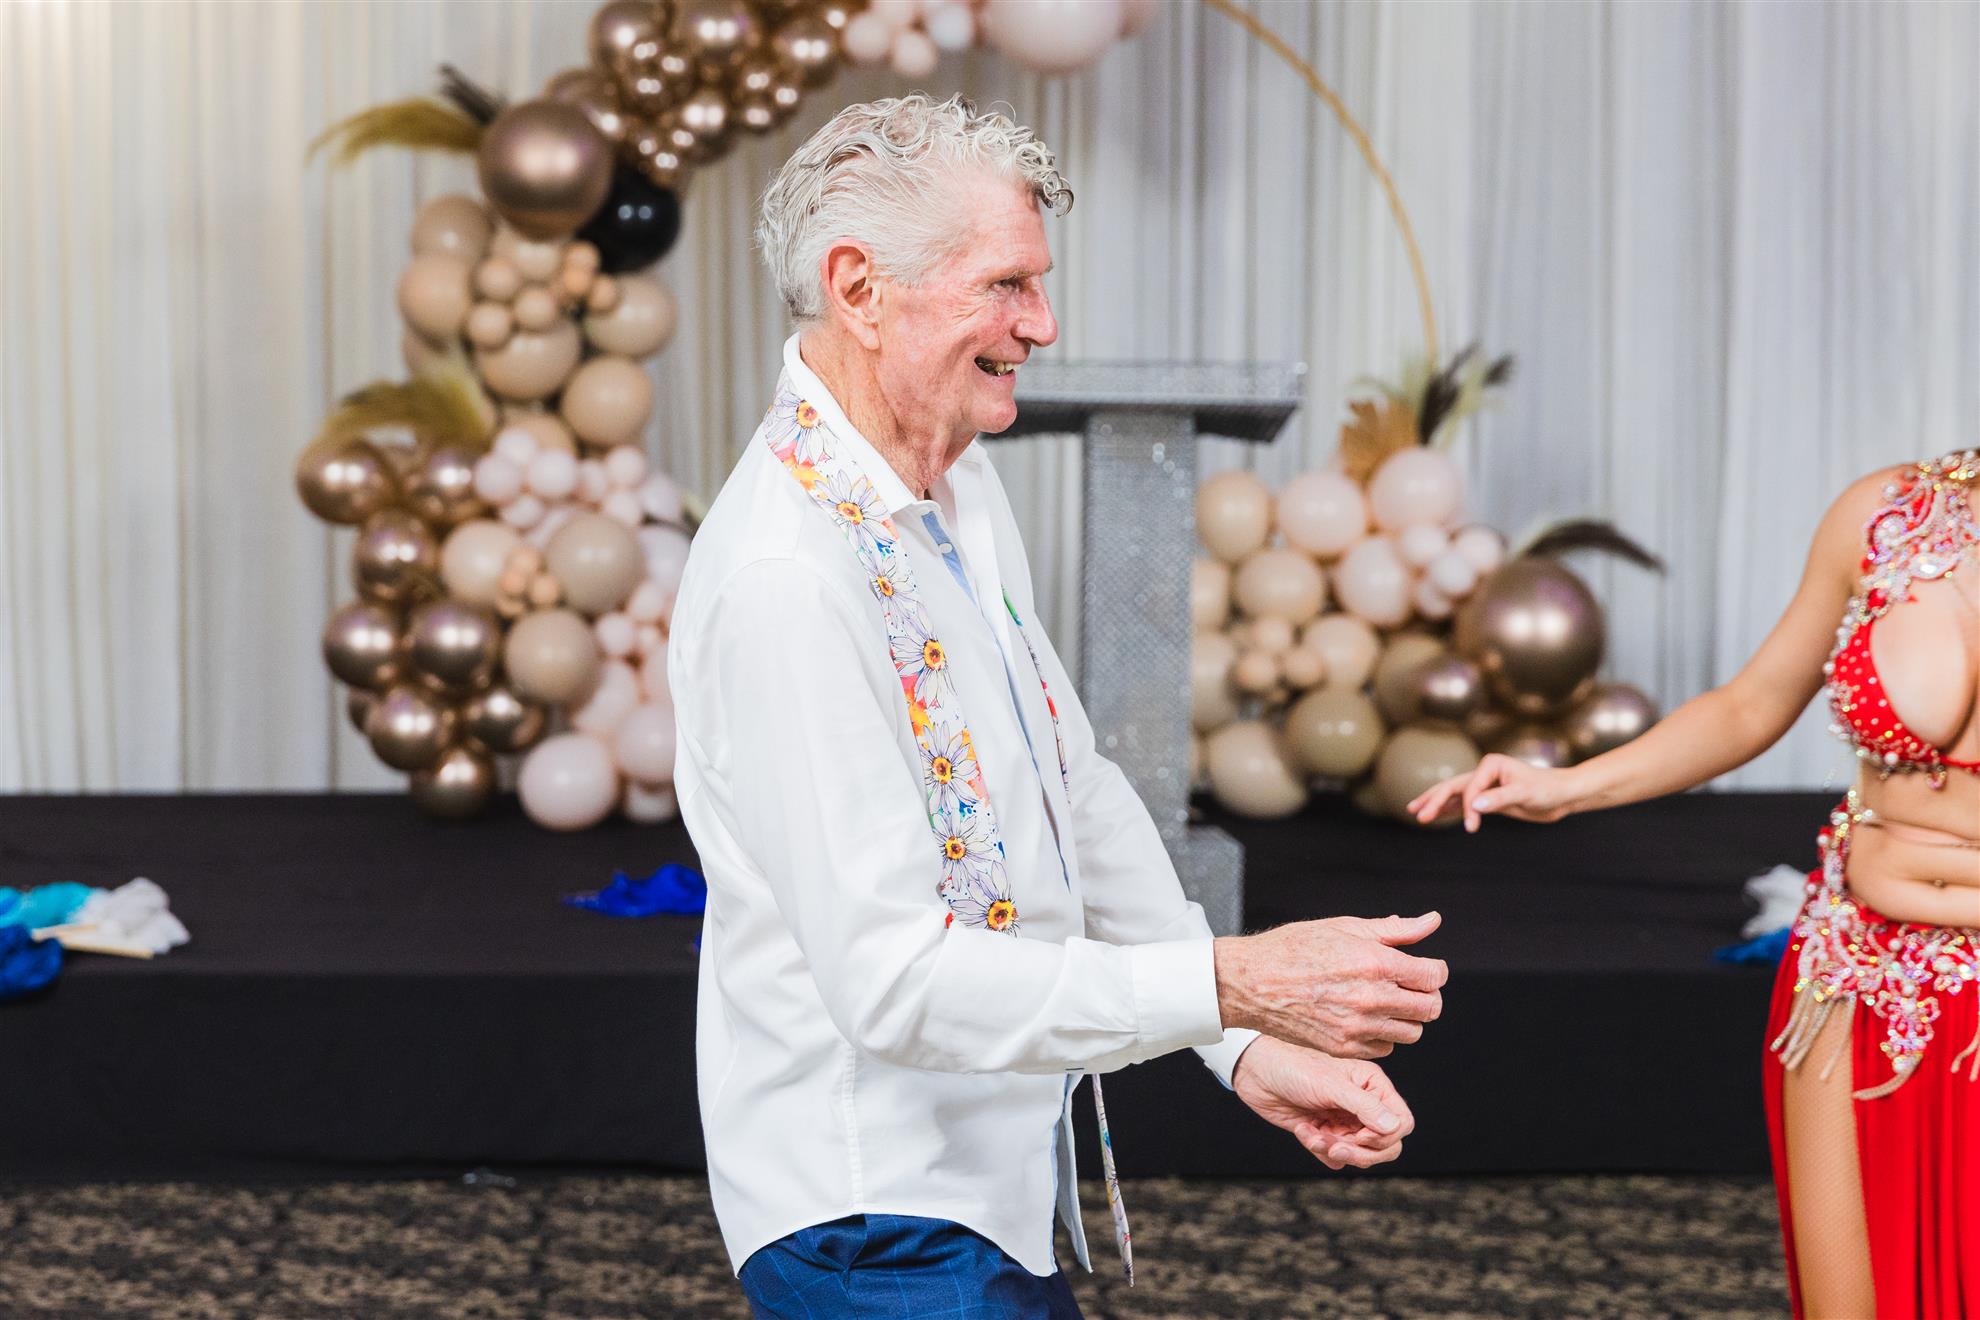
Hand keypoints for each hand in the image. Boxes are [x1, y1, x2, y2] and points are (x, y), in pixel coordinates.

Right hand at [1213, 913, 1445, 1059]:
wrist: (1252, 982)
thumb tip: (1432, 922)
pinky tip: (1365, 1018)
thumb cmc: (1294, 948)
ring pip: (1412, 1032)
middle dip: (1427, 995)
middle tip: (1410, 986)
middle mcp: (1370, 998)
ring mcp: (1357, 1028)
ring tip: (1386, 1002)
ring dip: (1407, 1017)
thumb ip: (1395, 930)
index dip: (1434, 971)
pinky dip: (1383, 1036)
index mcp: (1374, 963)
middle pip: (1430, 1008)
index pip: (1433, 976)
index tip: (1423, 968)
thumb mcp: (1345, 928)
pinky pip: (1385, 1049)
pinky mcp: (1344, 1048)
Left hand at [1231, 1036, 1413, 1169]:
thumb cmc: (1293, 1067)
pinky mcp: (1325, 1133)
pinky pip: (1334, 1157)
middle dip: (1360, 1152)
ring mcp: (1345, 1120)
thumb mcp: (1330, 1084)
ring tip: (1311, 1134)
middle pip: (1385, 1145)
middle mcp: (1363, 1104)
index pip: (1401, 1122)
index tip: (1359, 1134)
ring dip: (1335, 1150)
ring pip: (1359, 1154)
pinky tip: (1302, 1130)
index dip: (1385, 1136)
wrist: (1255, 1072)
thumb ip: (1364, 1107)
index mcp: (1372, 1085)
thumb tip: (1395, 1129)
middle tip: (1334, 1146)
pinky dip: (1320, 1150)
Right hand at [1407, 754, 1579, 830]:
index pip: (1470, 788)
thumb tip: (1474, 806)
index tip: (1472, 827)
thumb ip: (1499, 799)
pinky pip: (1464, 804)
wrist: (1563, 794)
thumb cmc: (1549, 789)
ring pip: (1454, 795)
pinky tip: (1436, 816)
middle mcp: (1484, 772)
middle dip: (1434, 801)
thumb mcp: (1525, 794)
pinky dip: (1450, 810)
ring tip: (1414, 812)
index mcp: (1490, 764)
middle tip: (1418, 815)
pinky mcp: (1489, 799)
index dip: (1467, 807)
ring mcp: (1486, 785)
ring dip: (1436, 803)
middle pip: (1453, 787)